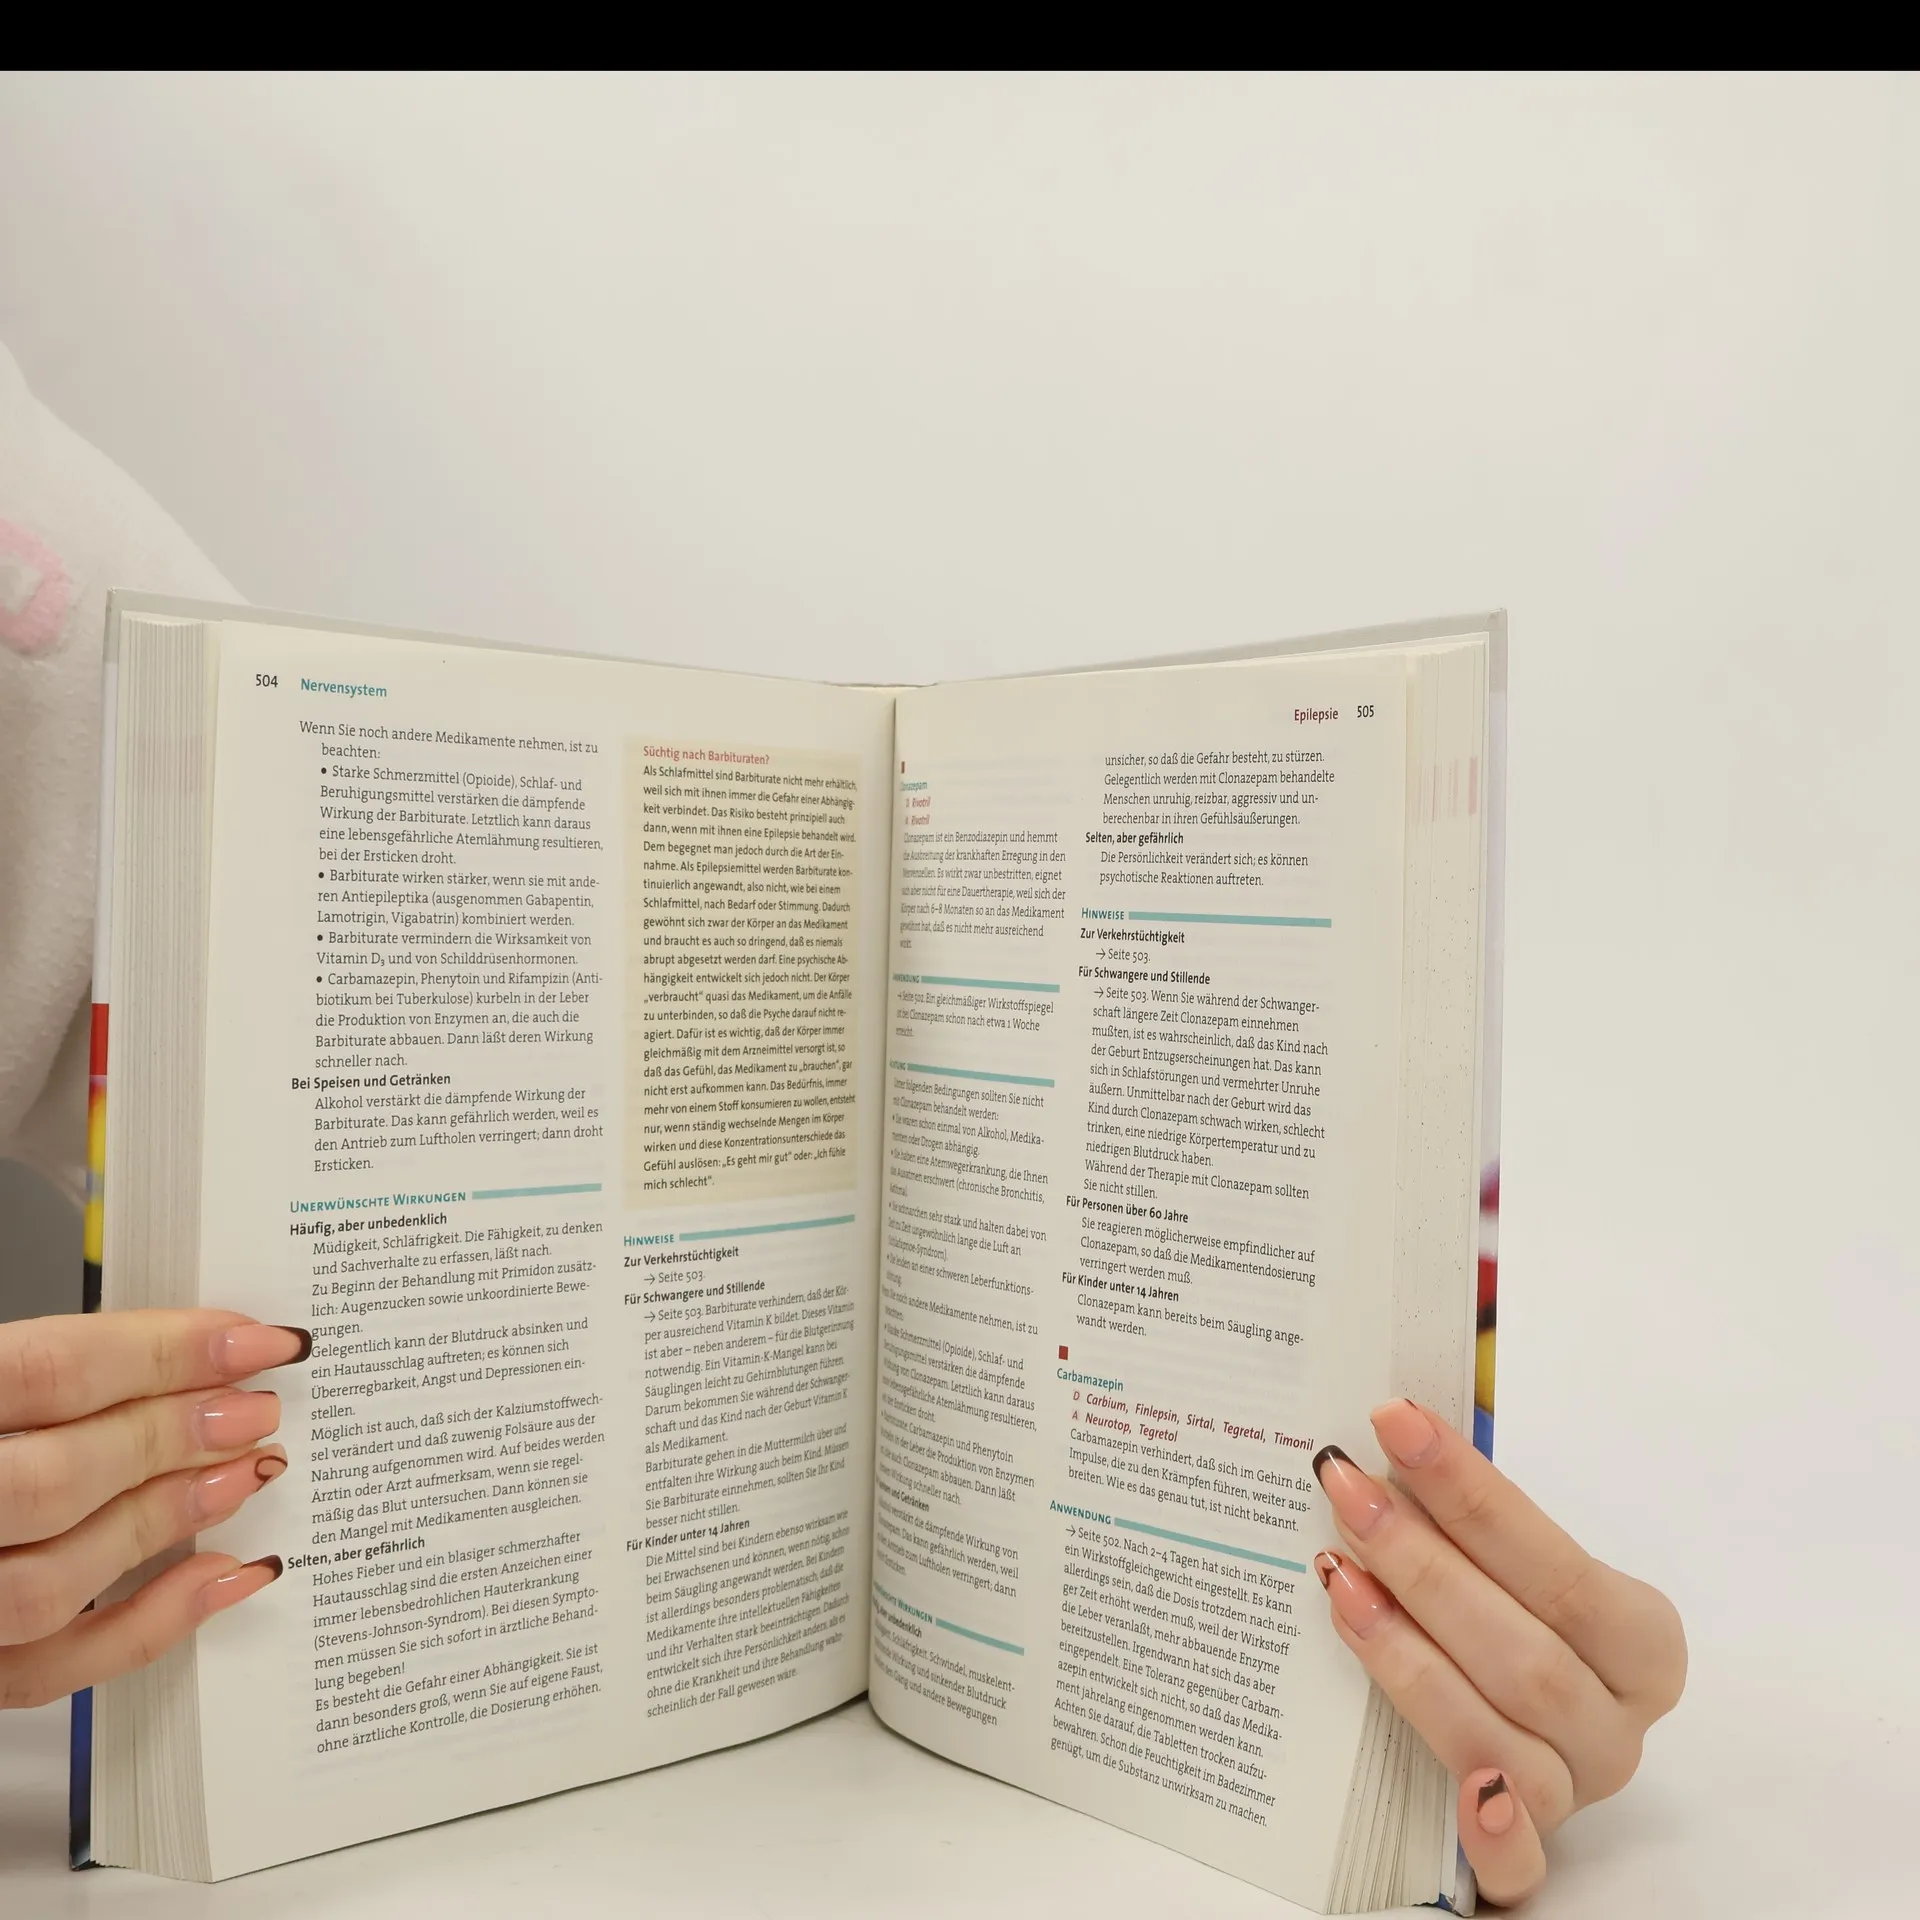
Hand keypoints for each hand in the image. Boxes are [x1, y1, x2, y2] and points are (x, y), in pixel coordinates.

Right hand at [0, 1310, 305, 1709]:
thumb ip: (41, 1375)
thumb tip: (183, 1352)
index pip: (48, 1371)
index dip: (165, 1352)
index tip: (255, 1341)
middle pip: (55, 1478)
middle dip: (173, 1438)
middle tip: (255, 1408)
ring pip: (54, 1580)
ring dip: (167, 1522)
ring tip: (245, 1473)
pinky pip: (53, 1670)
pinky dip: (152, 1625)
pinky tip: (222, 1574)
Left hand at [1312, 1401, 1684, 1906]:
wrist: (1508, 1723)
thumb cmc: (1506, 1612)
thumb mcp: (1507, 1562)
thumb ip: (1468, 1510)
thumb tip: (1394, 1428)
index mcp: (1640, 1643)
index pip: (1561, 1567)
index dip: (1472, 1494)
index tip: (1393, 1423)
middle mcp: (1616, 1726)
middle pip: (1525, 1653)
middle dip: (1425, 1564)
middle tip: (1345, 1489)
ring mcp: (1574, 1795)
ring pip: (1504, 1739)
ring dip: (1411, 1655)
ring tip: (1338, 1578)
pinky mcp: (1528, 1862)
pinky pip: (1522, 1865)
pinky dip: (1495, 1832)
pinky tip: (1466, 1795)